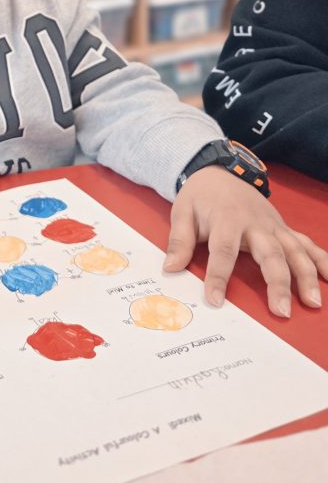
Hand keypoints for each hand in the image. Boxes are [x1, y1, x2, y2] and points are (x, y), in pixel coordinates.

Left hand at [163, 166, 327, 316]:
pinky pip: (306, 244)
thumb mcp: (182, 212)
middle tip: (280, 311)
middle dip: (277, 283)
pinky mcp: (283, 228)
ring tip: (312, 302)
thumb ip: (178, 241)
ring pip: (294, 251)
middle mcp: (256, 223)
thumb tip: (170, 268)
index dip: (218, 276)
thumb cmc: (199, 196)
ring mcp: (274, 225)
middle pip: (270, 254)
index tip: (216, 300)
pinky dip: (321, 260)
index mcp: (227, 218)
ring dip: (306, 276)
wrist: (218, 171)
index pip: (223, 251)